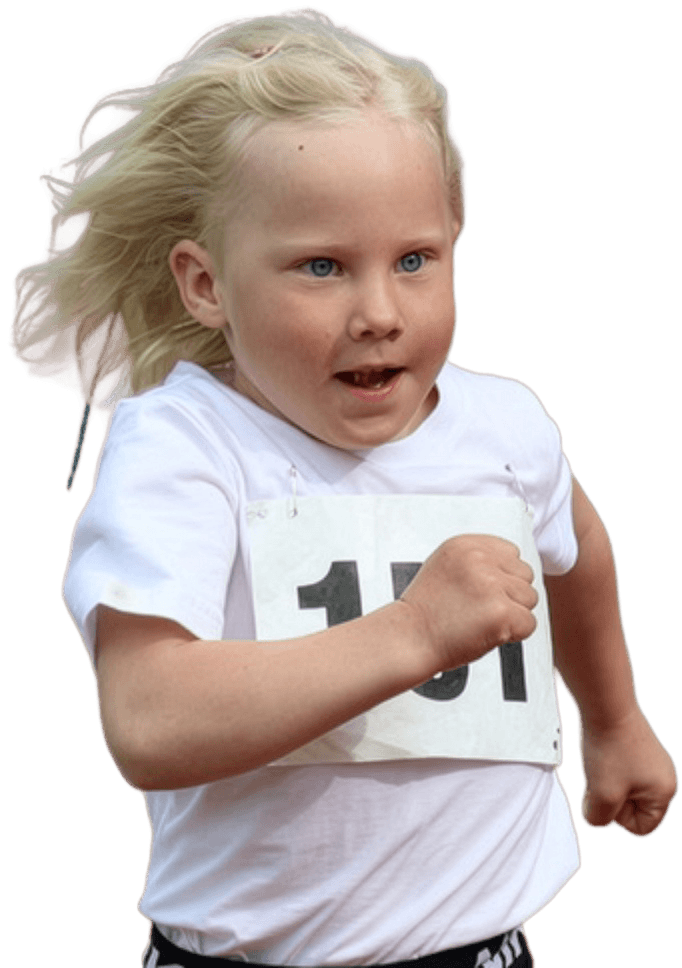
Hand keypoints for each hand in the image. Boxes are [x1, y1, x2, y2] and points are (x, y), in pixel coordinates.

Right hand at [400, 534, 537, 670]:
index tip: (484, 591)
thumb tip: (512, 567)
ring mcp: (491, 585)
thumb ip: (478, 560)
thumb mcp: (445, 567)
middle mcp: (479, 560)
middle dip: (509, 595)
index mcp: (465, 545)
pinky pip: (529, 623)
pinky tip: (487, 632)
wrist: (410, 639)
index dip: (502, 576)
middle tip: (480, 609)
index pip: (512, 553)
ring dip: (512, 614)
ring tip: (481, 620)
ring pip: (530, 599)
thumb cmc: (426, 611)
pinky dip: (513, 634)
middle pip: (525, 575)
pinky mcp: (501, 612)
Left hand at [578, 706, 677, 837]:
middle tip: (602, 775)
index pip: (641, 827)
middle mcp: (664, 775)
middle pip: (632, 807)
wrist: (605, 703)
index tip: (608, 792)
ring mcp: (651, 759)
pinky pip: (617, 769)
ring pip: (621, 787)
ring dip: (605, 780)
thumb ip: (600, 818)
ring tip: (601, 761)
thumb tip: (597, 816)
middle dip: (612, 797)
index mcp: (665, 791)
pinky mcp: (635, 746)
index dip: (618, 817)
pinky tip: (600, 751)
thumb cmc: (609, 747)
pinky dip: (605, 765)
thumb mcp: (602, 795)